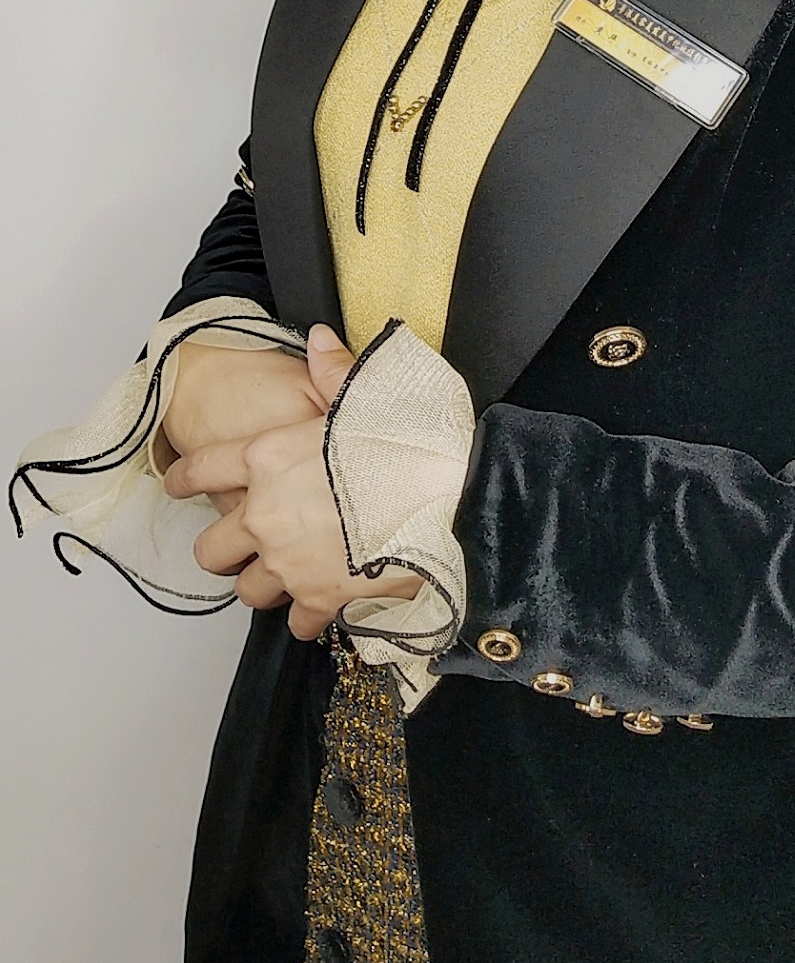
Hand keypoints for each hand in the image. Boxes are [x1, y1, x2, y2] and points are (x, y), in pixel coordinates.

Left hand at [164, 326, 461, 640]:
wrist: (448, 498)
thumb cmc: (407, 444)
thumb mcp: (368, 395)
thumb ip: (334, 371)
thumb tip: (318, 339)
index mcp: (267, 458)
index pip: (199, 470)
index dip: (182, 478)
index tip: (178, 483)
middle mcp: (266, 515)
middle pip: (209, 550)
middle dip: (223, 548)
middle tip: (243, 542)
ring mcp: (288, 563)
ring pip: (246, 591)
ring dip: (263, 584)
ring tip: (285, 573)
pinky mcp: (319, 599)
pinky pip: (295, 623)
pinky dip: (306, 616)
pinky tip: (323, 601)